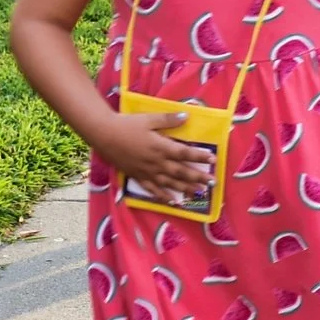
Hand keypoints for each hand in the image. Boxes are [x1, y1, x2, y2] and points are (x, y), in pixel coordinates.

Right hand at [100, 107, 215, 199]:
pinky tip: (174, 203)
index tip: (213, 160)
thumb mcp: (149, 119)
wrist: (105, 135)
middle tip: (213, 183)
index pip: (185, 153)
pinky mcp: (139, 177)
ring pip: (171, 183)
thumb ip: (168, 120)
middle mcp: (157, 162)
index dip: (200, 157)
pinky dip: (165, 197)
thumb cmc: (128, 125)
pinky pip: (154, 190)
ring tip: (200, 193)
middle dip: (199, 177)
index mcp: (161, 147)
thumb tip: (187, 117)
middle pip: (182, 172)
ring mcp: (148, 172)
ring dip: (186, 189)